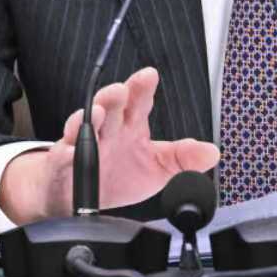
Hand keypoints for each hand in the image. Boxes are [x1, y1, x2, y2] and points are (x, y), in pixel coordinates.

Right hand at [0, 67, 219, 225]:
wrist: (84, 200)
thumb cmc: (120, 175)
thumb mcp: (158, 168)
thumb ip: (183, 158)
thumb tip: (212, 152)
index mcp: (131, 125)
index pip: (139, 100)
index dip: (142, 87)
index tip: (149, 75)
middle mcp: (109, 129)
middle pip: (110, 105)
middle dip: (114, 96)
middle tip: (121, 90)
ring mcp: (86, 144)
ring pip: (85, 124)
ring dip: (91, 116)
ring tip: (98, 112)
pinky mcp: (66, 164)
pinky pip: (65, 155)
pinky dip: (68, 152)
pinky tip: (72, 150)